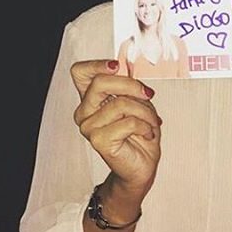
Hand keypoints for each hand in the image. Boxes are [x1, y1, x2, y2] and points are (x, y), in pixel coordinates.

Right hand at [71, 60, 161, 195]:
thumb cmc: (139, 134)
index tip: (117, 66)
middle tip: (147, 94)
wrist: (141, 166)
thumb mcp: (138, 102)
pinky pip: (129, 122)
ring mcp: (89, 127)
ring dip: (145, 111)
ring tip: (151, 122)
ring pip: (121, 103)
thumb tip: (127, 68)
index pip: (79, 73)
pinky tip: (147, 133)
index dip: (97, 64)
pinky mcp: (99, 141)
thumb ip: (129, 86)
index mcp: (91, 99)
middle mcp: (85, 112)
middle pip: (100, 82)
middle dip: (131, 85)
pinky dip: (145, 126)